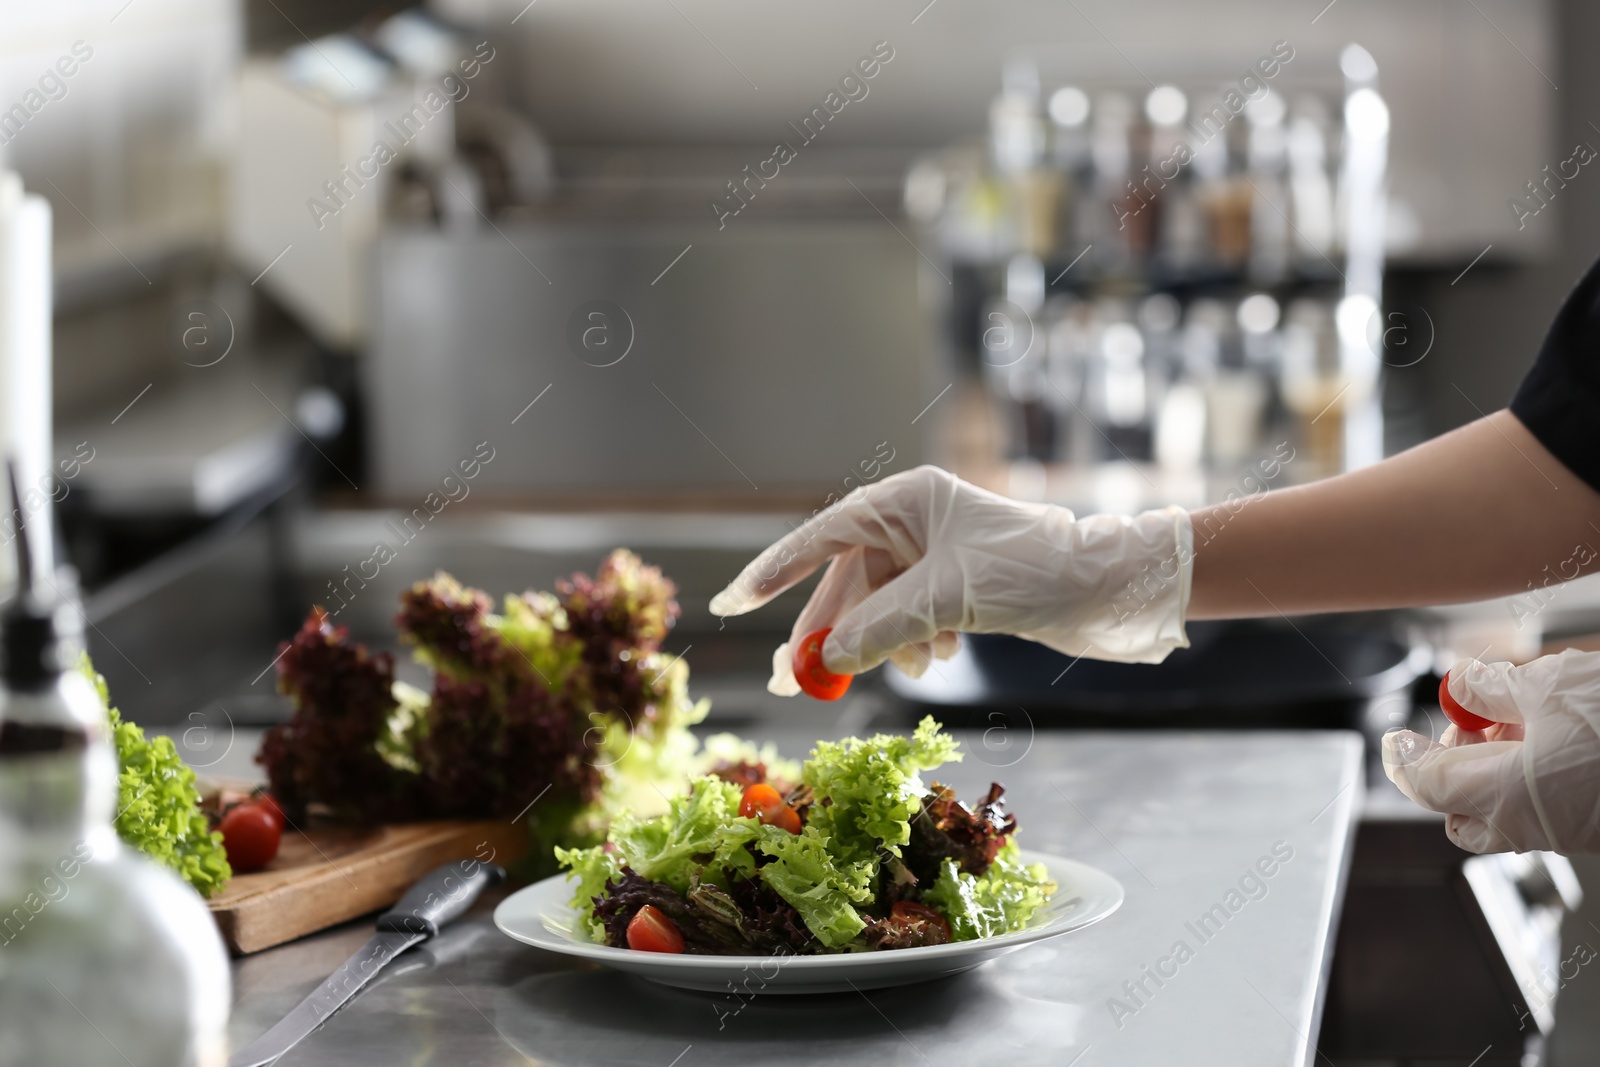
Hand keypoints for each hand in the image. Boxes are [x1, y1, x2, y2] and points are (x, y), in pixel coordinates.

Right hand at [708, 466, 1193, 694]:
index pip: (820, 535)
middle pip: (846, 582)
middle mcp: (914, 523)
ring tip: (908, 669)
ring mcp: (934, 556)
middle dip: (828, 633)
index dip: (773, 572)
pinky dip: (914, 645)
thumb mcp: (947, 599)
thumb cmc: (1033, 571)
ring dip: (884, 645)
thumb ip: (878, 627)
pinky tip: (940, 657)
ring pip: (879, 610)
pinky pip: (908, 621)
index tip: (731, 603)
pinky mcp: (954, 588)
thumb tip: (824, 658)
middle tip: (792, 683)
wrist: (1109, 588)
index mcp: (906, 500)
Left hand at [1383, 651, 1599, 853]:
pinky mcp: (1595, 828)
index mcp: (1508, 797)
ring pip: (1505, 814)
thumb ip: (1490, 690)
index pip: (1428, 787)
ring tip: (1517, 718)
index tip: (1398, 737)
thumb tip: (1456, 687)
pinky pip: (1543, 810)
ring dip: (1494, 770)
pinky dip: (1531, 778)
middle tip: (1471, 723)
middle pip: (1462, 816)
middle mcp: (1534, 828)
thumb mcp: (1549, 688)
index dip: (1406, 758)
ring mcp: (1568, 834)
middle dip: (1453, 768)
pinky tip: (1553, 733)